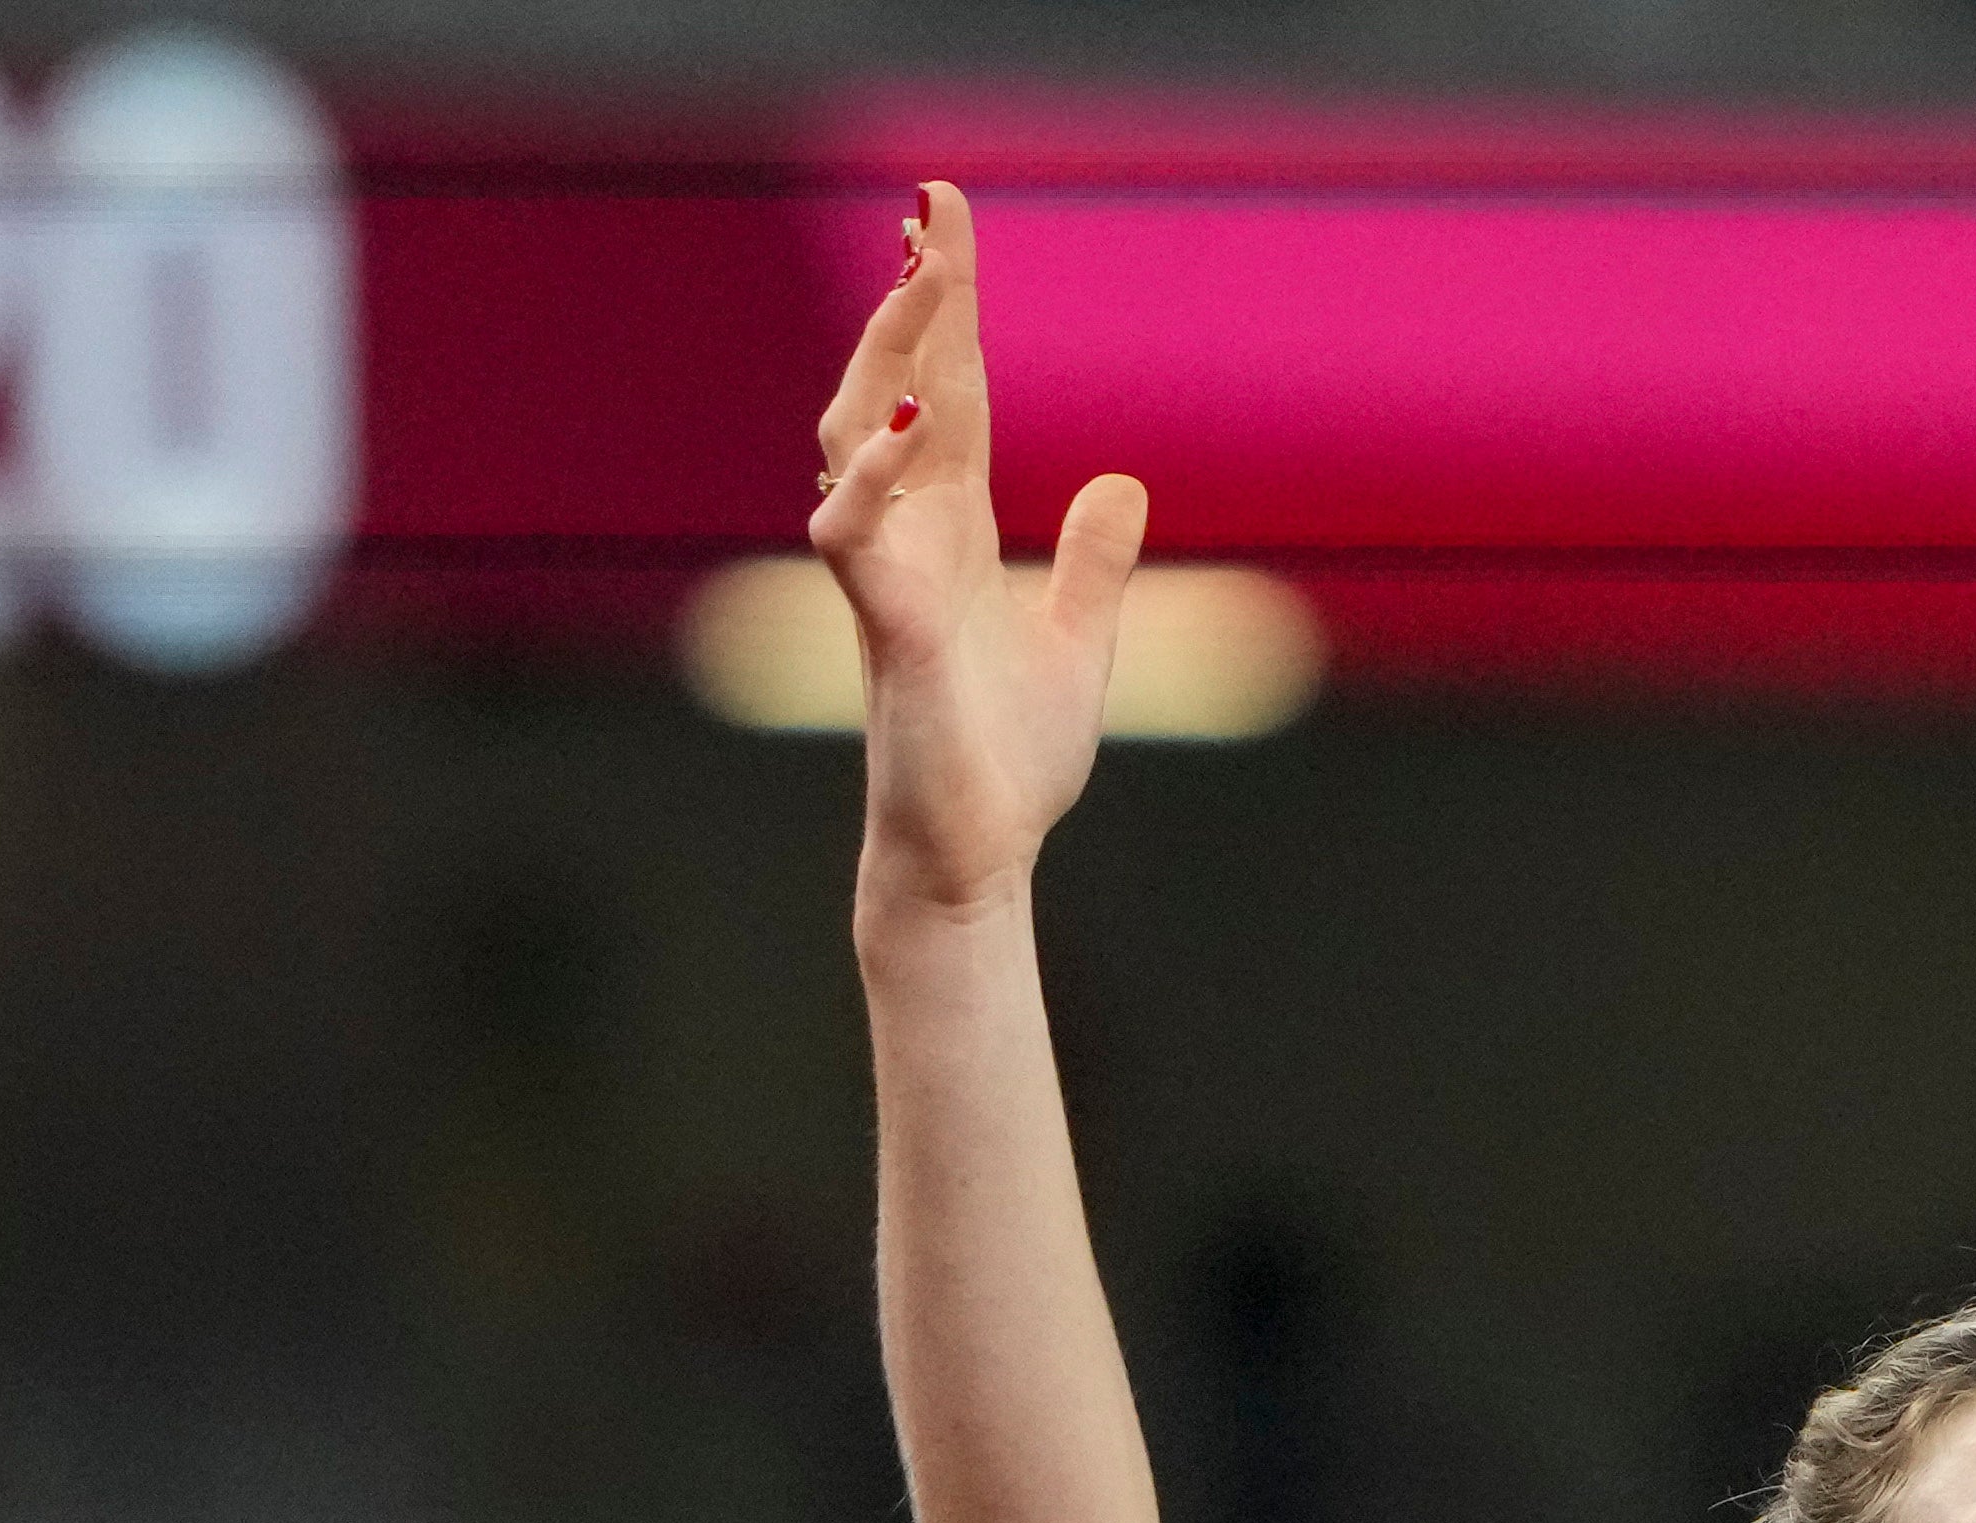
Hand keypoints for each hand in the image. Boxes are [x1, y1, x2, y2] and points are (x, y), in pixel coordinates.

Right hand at [812, 181, 1150, 917]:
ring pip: (857, 443)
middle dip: (914, 301)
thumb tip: (1120, 484)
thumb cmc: (1009, 759)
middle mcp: (908, 539)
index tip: (946, 218)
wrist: (979, 857)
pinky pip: (855, 542)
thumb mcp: (1078, 640)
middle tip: (932, 211)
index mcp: (953, 533)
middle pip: (898, 390)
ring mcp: (886, 582)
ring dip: (884, 361)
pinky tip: (899, 428)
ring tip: (920, 285)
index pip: (946, 394)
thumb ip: (1093, 562)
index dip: (947, 308)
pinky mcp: (884, 637)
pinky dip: (870, 482)